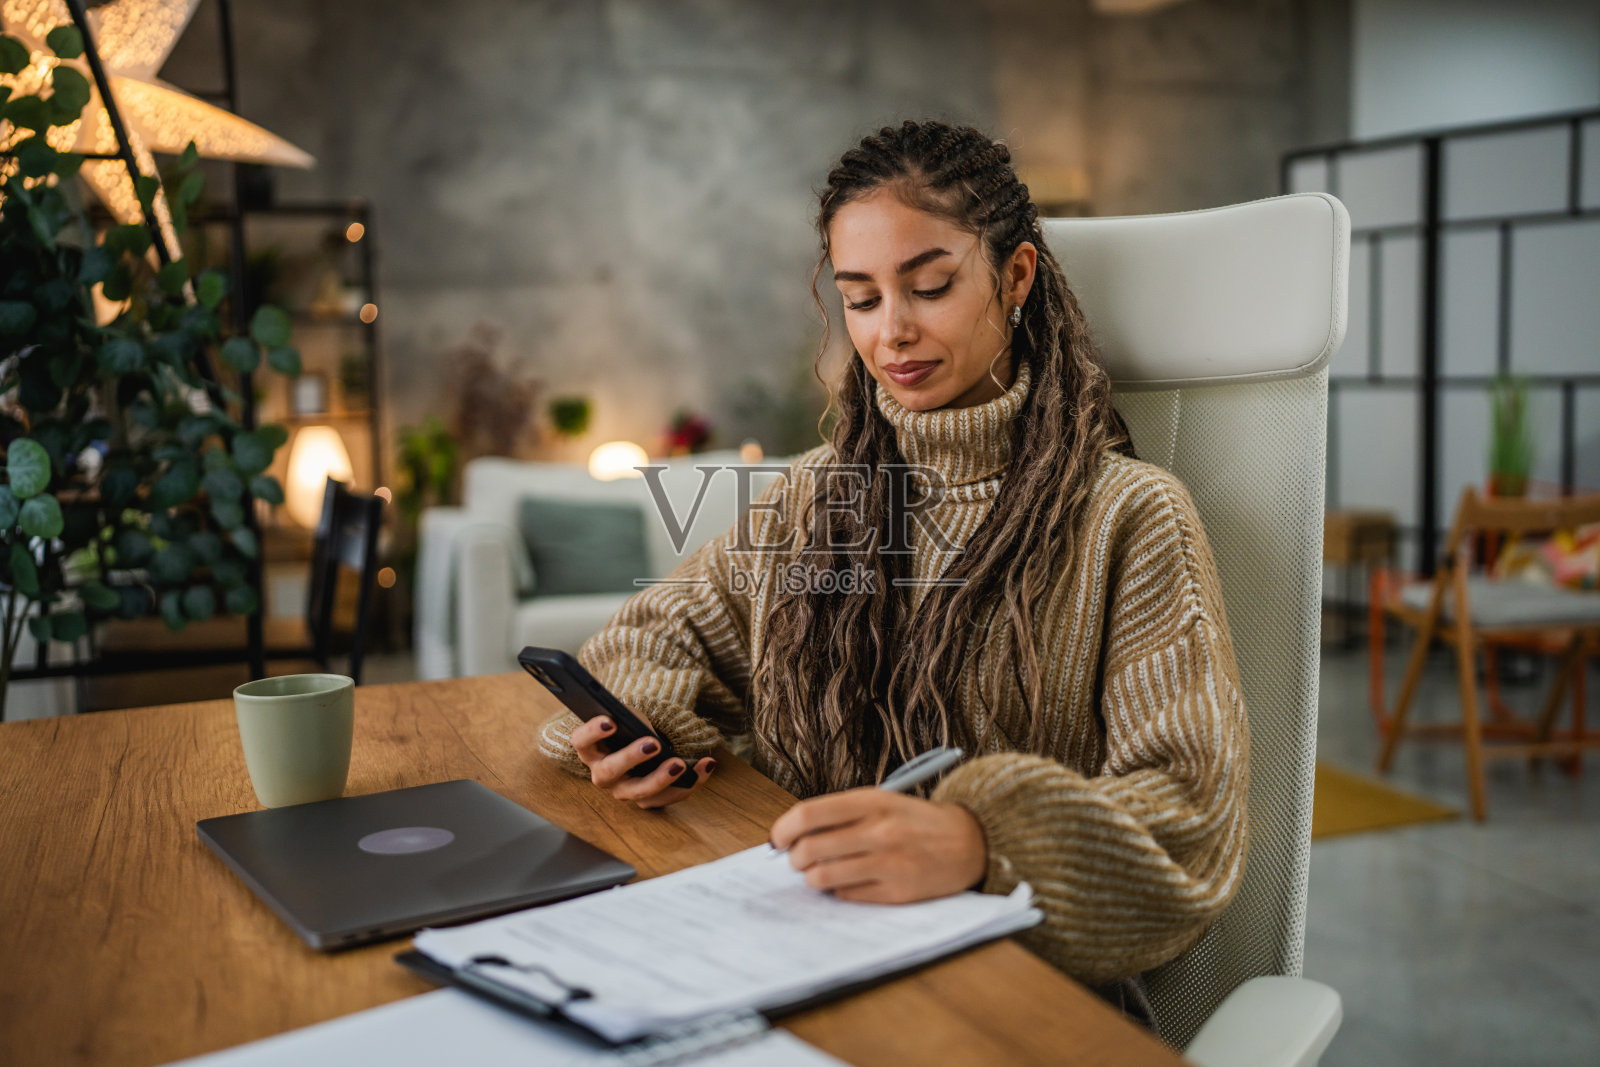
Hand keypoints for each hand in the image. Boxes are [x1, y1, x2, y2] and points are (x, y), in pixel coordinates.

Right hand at [569, 715, 714, 809]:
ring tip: (680, 764)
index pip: (581, 741)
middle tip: (654, 744)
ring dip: (661, 780)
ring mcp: (625, 790)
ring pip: (640, 793)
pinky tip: (707, 765)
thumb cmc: (630, 728)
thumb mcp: (627, 718)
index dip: (592, 732)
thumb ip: (627, 720)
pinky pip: (669, 796)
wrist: (641, 742)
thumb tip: (637, 723)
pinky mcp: (650, 799)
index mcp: (591, 749)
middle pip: (609, 772)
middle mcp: (604, 774)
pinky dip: (691, 781)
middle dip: (631, 758)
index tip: (611, 720)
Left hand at [768, 789, 987, 903]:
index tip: (776, 839)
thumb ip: (840, 815)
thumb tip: (792, 837)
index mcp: (871, 801)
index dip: (783, 829)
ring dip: (812, 878)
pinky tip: (849, 881)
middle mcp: (879, 831)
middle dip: (794, 858)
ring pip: (823, 877)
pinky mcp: (898, 892)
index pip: (808, 815)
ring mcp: (889, 863)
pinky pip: (846, 895)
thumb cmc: (915, 821)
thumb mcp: (881, 802)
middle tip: (798, 859)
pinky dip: (839, 890)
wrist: (968, 841)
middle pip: (810, 849)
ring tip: (819, 872)